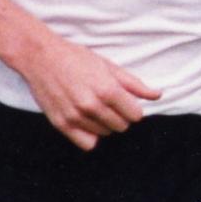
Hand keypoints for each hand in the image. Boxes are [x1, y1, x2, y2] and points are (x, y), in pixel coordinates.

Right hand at [21, 33, 161, 150]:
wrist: (42, 58)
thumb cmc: (77, 58)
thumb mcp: (109, 66)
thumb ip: (134, 84)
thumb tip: (157, 95)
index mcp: (107, 89)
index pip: (135, 115)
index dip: (134, 109)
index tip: (128, 102)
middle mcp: (92, 106)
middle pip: (122, 126)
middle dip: (121, 115)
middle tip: (111, 102)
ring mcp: (76, 117)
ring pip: (105, 133)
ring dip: (106, 123)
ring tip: (96, 106)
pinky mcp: (62, 125)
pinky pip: (87, 143)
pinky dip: (91, 134)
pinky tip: (88, 120)